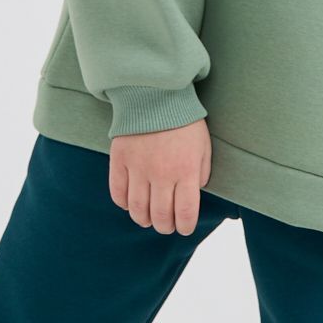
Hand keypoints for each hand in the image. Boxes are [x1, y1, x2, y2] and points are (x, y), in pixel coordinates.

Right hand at [109, 120, 210, 236]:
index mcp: (186, 171)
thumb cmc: (184, 121)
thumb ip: (201, 174)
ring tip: (148, 218)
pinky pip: (118, 193)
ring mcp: (138, 168)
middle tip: (166, 225)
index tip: (184, 227)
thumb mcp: (204, 147)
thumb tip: (192, 194)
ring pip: (138, 210)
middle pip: (161, 216)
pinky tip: (131, 203)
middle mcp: (162, 174)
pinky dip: (124, 204)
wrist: (156, 94)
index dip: (185, 226)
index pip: (185, 213)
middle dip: (165, 227)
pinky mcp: (120, 160)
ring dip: (144, 220)